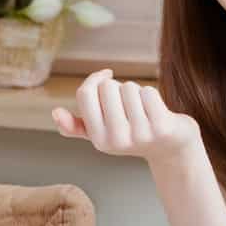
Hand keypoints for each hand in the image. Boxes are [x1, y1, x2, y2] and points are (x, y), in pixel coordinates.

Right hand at [52, 70, 200, 164]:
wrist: (171, 149)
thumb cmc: (133, 134)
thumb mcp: (103, 133)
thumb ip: (76, 125)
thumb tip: (54, 113)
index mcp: (98, 139)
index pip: (85, 94)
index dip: (95, 78)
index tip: (106, 76)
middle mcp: (116, 140)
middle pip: (107, 88)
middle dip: (119, 87)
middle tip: (129, 104)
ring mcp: (140, 135)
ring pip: (129, 87)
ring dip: (137, 92)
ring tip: (143, 109)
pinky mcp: (161, 128)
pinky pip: (149, 92)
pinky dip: (153, 95)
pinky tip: (157, 110)